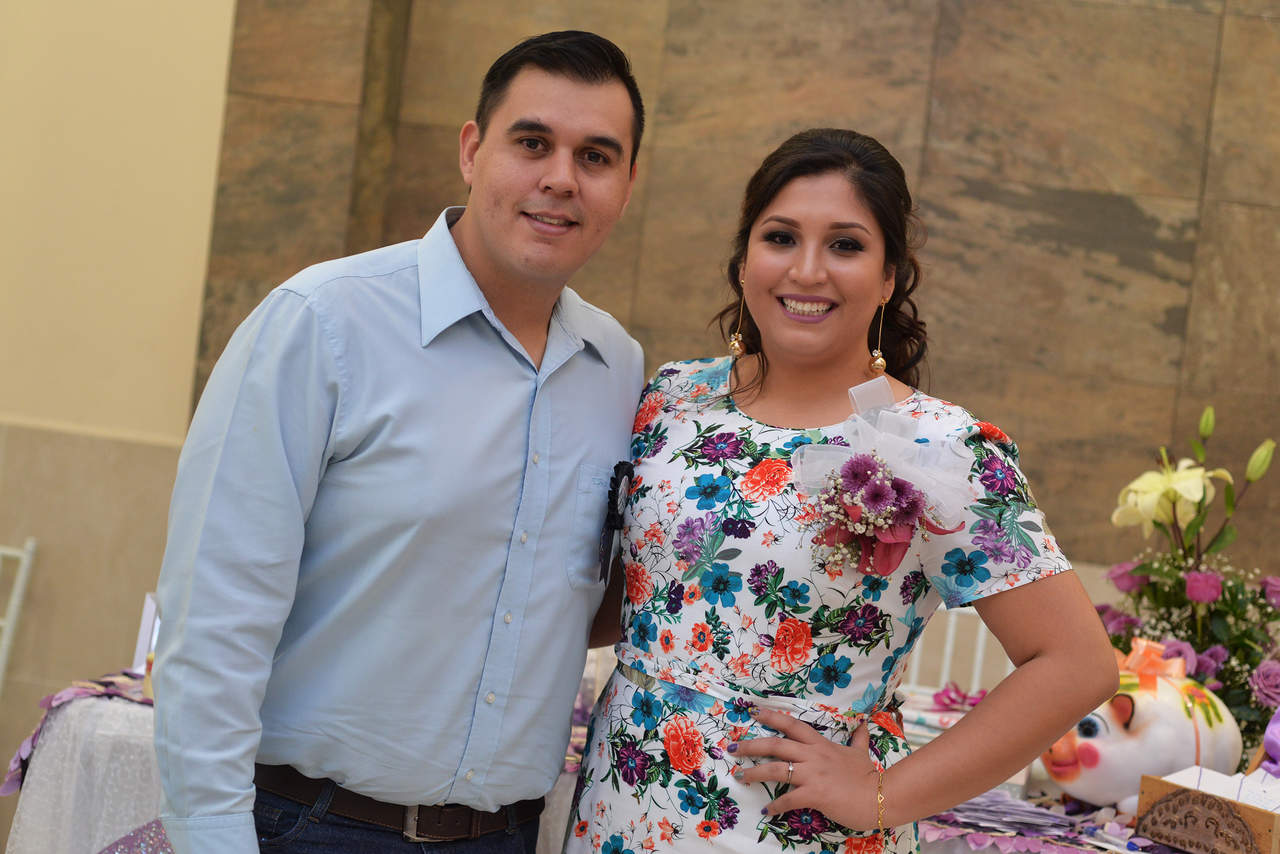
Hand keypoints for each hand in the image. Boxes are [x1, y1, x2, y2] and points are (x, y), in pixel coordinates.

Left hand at [728, 707, 880, 830]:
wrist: (881, 797)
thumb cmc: (868, 776)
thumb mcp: (860, 752)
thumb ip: (858, 737)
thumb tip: (863, 722)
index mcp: (820, 744)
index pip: (792, 724)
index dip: (771, 717)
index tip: (753, 712)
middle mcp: (813, 755)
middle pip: (775, 745)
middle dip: (751, 745)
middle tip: (732, 748)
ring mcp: (813, 774)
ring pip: (776, 769)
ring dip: (754, 773)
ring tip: (740, 776)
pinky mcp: (815, 794)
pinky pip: (789, 799)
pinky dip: (776, 806)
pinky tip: (767, 811)